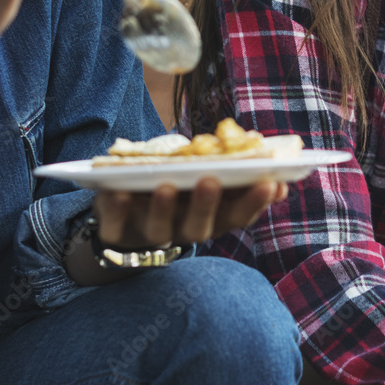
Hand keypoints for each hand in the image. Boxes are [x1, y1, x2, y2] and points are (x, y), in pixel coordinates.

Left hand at [94, 177, 287, 247]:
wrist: (128, 208)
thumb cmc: (180, 181)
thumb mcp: (207, 171)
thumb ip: (234, 168)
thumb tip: (269, 152)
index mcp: (212, 217)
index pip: (238, 215)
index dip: (254, 202)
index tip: (269, 182)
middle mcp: (184, 229)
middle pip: (199, 228)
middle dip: (206, 205)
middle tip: (210, 181)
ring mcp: (150, 232)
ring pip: (159, 230)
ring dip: (163, 209)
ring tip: (165, 186)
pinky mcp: (117, 232)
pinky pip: (115, 228)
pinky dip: (117, 210)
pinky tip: (118, 192)